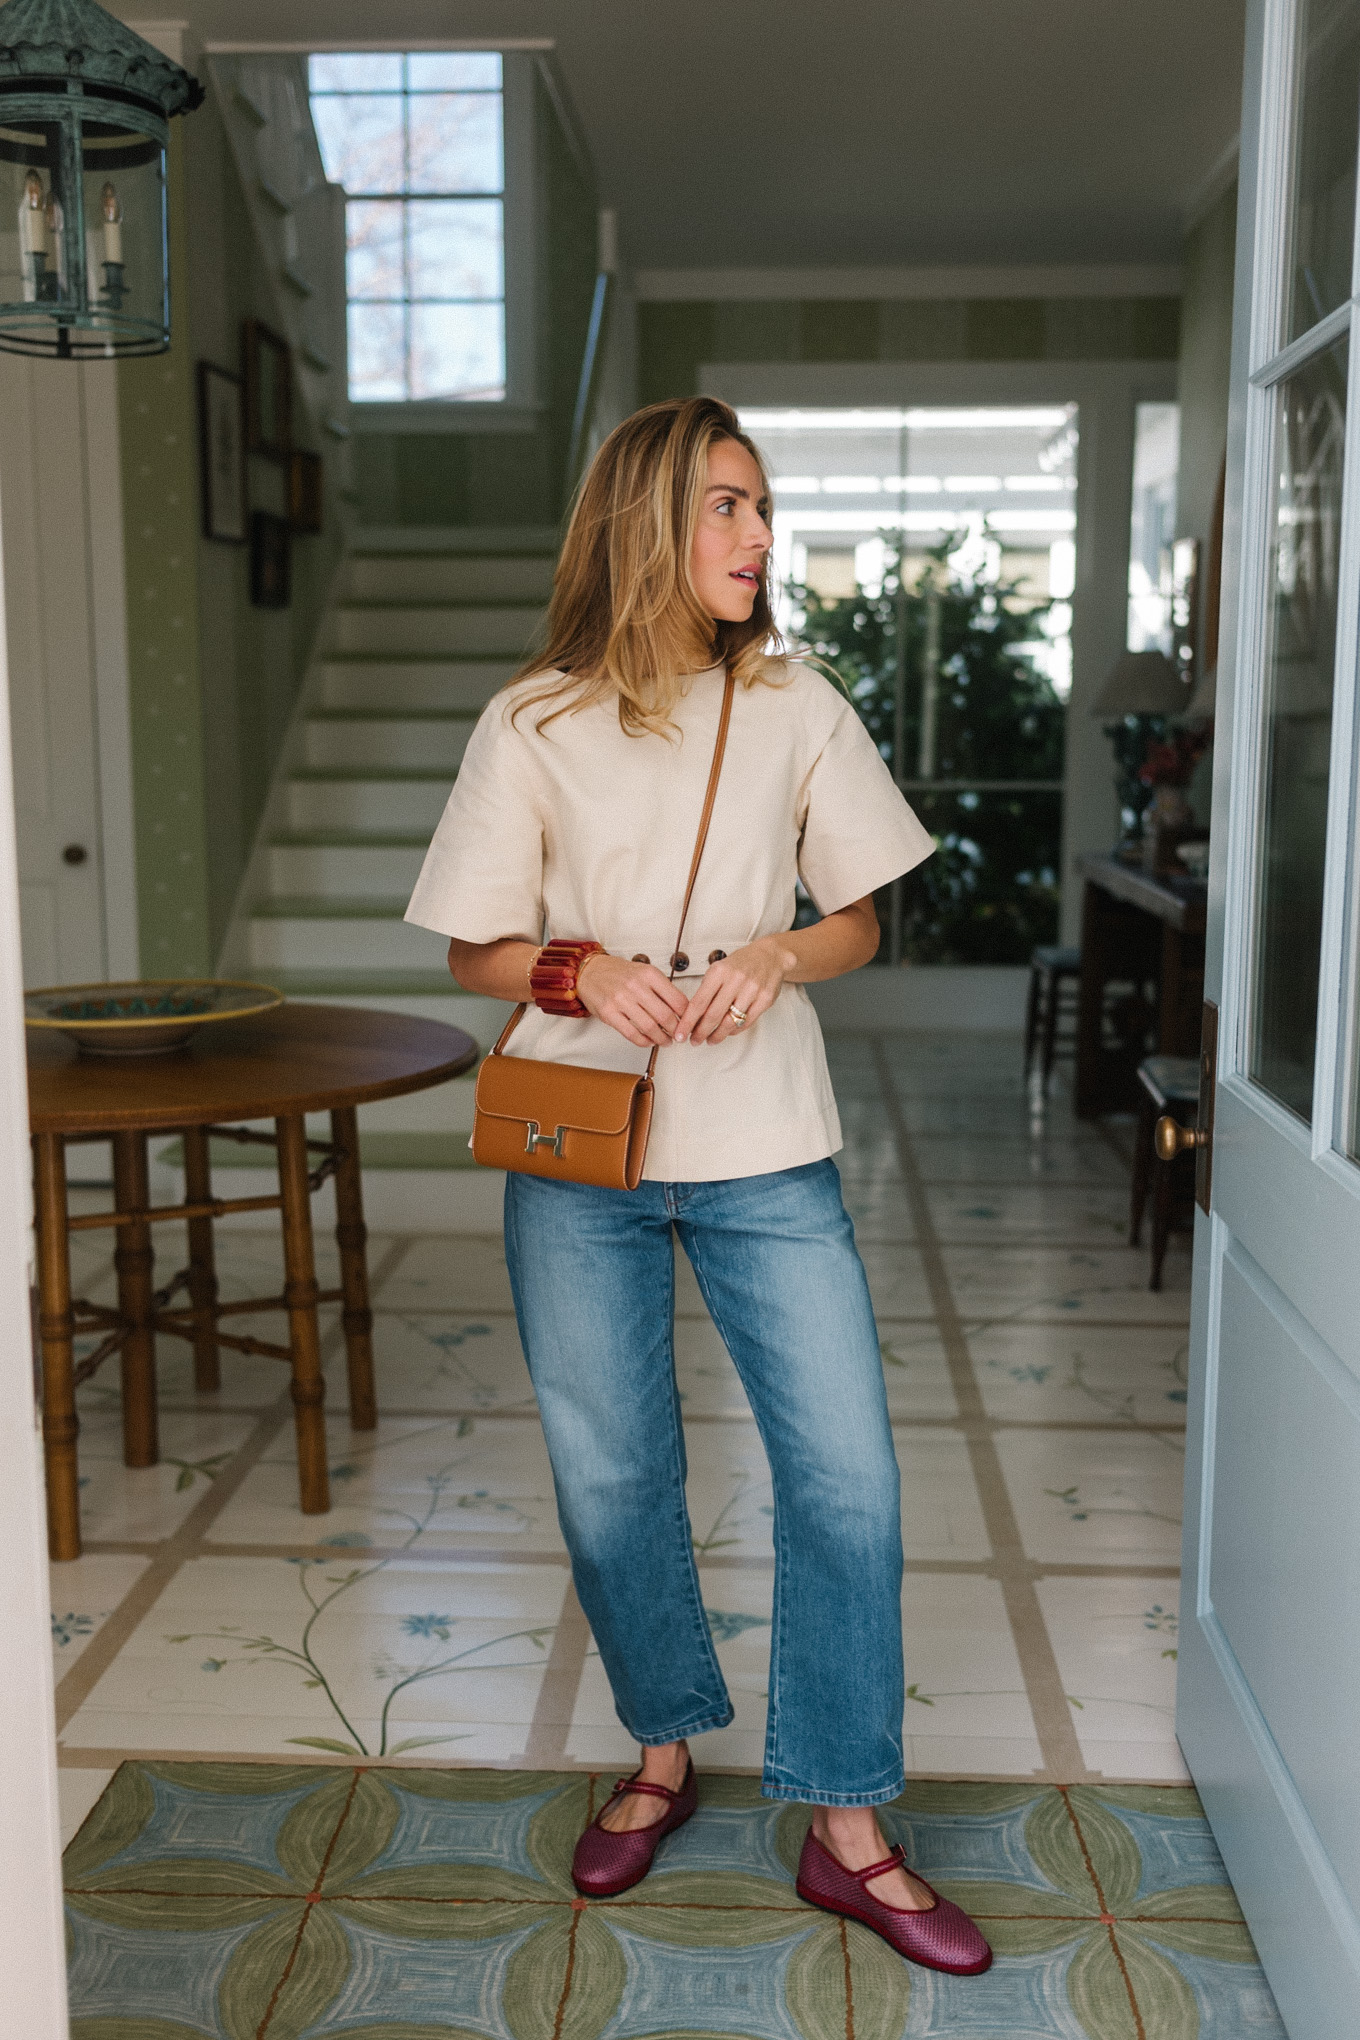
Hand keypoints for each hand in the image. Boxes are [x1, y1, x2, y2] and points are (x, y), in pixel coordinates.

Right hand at [576, 952, 688, 1048]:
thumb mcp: (644, 972)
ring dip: (661, 1039)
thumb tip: (682, 1011)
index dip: (687, 1016)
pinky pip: (632, 1034)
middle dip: (676, 1031)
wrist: (590, 972)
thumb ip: (662, 989)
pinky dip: (644, 1042)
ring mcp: (621, 1000)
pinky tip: (649, 1042)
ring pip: (650, 1027)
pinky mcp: (608, 1013)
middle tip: (679, 1036)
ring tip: (665, 1041)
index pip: (677, 999)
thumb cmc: (619, 973)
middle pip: (665, 1016)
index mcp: (649, 974)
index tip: (689, 1023)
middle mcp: (635, 985)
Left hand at [676, 936, 794, 1044]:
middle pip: (713, 1015)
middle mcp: (736, 980)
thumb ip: (707, 990)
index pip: (699, 1002)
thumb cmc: (741, 964)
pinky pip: (746, 1022)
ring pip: (730, 1022)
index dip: (688, 1022)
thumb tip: (692, 1016)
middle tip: (694, 1041)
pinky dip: (734, 1031)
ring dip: (717, 1035)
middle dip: (700, 1032)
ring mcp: (752, 990)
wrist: (770, 956)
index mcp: (719, 971)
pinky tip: (727, 1032)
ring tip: (710, 1040)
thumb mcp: (719, 969)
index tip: (680, 1034)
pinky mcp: (765, 999)